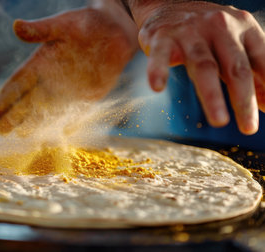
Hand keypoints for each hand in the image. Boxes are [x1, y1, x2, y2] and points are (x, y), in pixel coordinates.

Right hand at [0, 5, 137, 134]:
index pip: (17, 84)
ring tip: (22, 135)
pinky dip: (68, 124)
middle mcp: (51, 80)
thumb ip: (40, 30)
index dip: (4, 98)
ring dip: (36, 124)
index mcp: (40, 63)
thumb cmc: (84, 24)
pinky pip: (75, 114)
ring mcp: (69, 91)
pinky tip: (58, 135)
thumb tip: (16, 26)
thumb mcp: (61, 25)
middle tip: (0, 131)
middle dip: (14, 116)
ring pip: (48, 111)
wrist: (113, 30)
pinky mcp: (87, 97)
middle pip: (28, 102)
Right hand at [131, 1, 264, 134]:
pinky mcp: (161, 37)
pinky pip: (160, 56)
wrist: (168, 3)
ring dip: (212, 95)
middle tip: (249, 128)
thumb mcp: (234, 44)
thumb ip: (251, 71)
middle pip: (235, 67)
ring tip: (219, 121)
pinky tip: (157, 87)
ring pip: (203, 66)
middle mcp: (220, 27)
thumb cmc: (206, 31)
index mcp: (244, 27)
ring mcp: (189, 31)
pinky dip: (157, 71)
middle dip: (243, 99)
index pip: (260, 62)